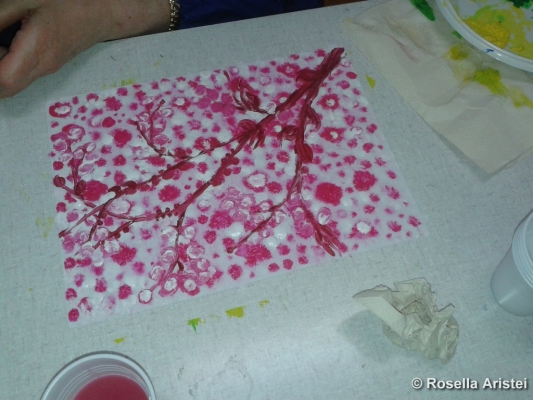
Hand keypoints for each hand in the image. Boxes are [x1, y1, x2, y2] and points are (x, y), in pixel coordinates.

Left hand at [0, 0, 169, 97]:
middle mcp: (43, 66)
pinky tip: (8, 44)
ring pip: (13, 83)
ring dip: (0, 70)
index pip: (3, 81)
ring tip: (3, 42)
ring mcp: (47, 69)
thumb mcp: (25, 0)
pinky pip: (22, 75)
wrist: (103, 12)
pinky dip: (8, 66)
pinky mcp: (49, 65)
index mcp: (38, 50)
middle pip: (6, 88)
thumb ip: (0, 17)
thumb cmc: (70, 2)